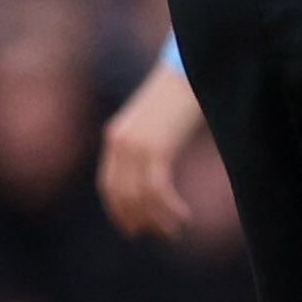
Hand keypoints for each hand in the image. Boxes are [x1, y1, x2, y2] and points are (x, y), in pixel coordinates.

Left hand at [97, 58, 207, 236]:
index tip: (134, 227)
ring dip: (158, 218)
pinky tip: (183, 215)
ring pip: (140, 196)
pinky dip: (169, 208)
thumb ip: (151, 144)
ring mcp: (136, 145)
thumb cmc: (182, 95)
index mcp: (116, 135)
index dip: (119, 210)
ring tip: (174, 229)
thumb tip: (159, 168)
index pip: (109, 184)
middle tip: (157, 233)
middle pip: (122, 194)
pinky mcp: (156, 147)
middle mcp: (119, 142)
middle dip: (139, 218)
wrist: (193, 69)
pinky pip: (157, 189)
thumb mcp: (158, 122)